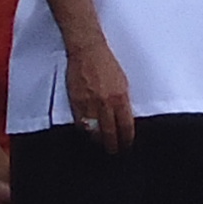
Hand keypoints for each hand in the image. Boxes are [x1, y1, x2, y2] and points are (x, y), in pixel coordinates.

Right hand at [64, 34, 136, 153]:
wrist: (88, 52)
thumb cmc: (107, 65)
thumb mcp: (123, 82)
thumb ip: (123, 102)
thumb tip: (125, 118)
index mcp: (120, 98)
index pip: (125, 126)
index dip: (126, 139)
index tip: (127, 145)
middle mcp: (105, 103)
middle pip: (109, 133)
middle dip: (113, 145)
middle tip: (114, 151)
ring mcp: (89, 104)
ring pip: (94, 132)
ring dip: (98, 141)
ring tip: (101, 145)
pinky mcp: (76, 102)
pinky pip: (80, 124)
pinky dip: (85, 131)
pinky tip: (89, 134)